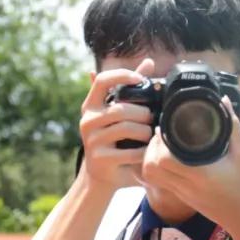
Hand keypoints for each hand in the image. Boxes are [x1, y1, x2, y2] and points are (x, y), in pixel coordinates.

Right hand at [77, 58, 155, 192]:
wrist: (101, 177)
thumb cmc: (115, 140)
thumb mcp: (119, 114)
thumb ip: (132, 88)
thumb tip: (149, 62)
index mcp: (91, 106)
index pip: (103, 81)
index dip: (122, 76)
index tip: (140, 80)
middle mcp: (88, 121)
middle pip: (122, 109)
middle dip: (143, 114)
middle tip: (151, 121)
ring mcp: (91, 141)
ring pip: (126, 128)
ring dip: (145, 133)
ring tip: (149, 137)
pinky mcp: (100, 160)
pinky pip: (130, 152)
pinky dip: (143, 153)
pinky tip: (145, 153)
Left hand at [140, 96, 239, 239]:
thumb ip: (231, 126)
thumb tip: (223, 101)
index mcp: (200, 174)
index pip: (165, 159)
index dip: (159, 141)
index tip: (165, 127)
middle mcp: (186, 186)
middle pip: (151, 167)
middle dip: (151, 147)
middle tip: (161, 134)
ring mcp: (182, 194)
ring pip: (151, 176)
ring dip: (151, 158)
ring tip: (162, 144)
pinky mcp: (181, 197)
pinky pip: (159, 181)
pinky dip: (157, 167)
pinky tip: (168, 157)